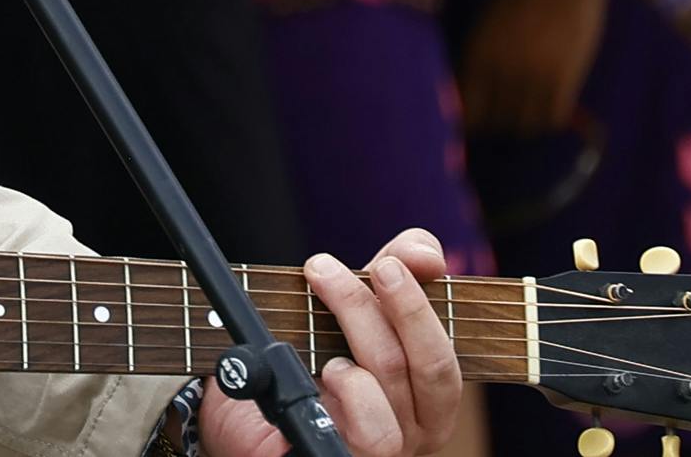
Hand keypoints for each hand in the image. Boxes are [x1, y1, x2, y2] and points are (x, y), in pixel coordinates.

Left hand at [199, 235, 461, 456]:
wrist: (245, 408)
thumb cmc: (313, 353)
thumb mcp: (356, 304)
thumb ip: (397, 267)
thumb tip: (424, 253)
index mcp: (429, 395)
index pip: (445, 352)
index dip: (420, 303)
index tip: (386, 262)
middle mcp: (415, 428)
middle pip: (428, 368)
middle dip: (382, 308)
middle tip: (326, 269)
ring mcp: (384, 447)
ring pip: (394, 394)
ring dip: (358, 341)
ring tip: (321, 313)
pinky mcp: (344, 455)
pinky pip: (370, 434)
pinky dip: (352, 393)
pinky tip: (327, 370)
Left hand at [459, 0, 607, 135]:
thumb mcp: (488, 23)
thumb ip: (480, 59)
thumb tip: (470, 92)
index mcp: (477, 53)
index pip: (466, 108)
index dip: (469, 123)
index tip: (473, 125)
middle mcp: (502, 69)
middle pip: (495, 121)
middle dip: (495, 124)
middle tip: (502, 119)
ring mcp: (535, 75)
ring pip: (525, 124)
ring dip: (523, 125)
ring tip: (525, 116)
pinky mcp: (565, 76)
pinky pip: (553, 117)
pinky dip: (548, 120)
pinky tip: (547, 109)